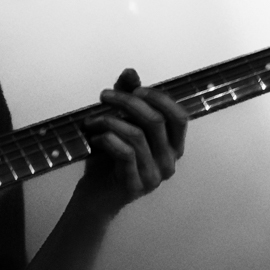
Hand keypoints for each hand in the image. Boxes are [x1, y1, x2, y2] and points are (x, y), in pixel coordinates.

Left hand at [72, 68, 188, 215]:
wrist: (95, 197)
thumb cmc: (110, 158)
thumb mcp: (119, 125)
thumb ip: (128, 98)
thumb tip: (130, 72)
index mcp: (173, 146)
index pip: (179, 117)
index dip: (159, 98)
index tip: (135, 89)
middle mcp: (169, 162)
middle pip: (155, 122)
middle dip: (127, 102)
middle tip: (103, 95)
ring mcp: (154, 176)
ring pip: (137, 136)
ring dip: (109, 121)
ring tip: (91, 121)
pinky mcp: (135, 185)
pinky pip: (125, 154)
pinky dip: (107, 139)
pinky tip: (94, 138)